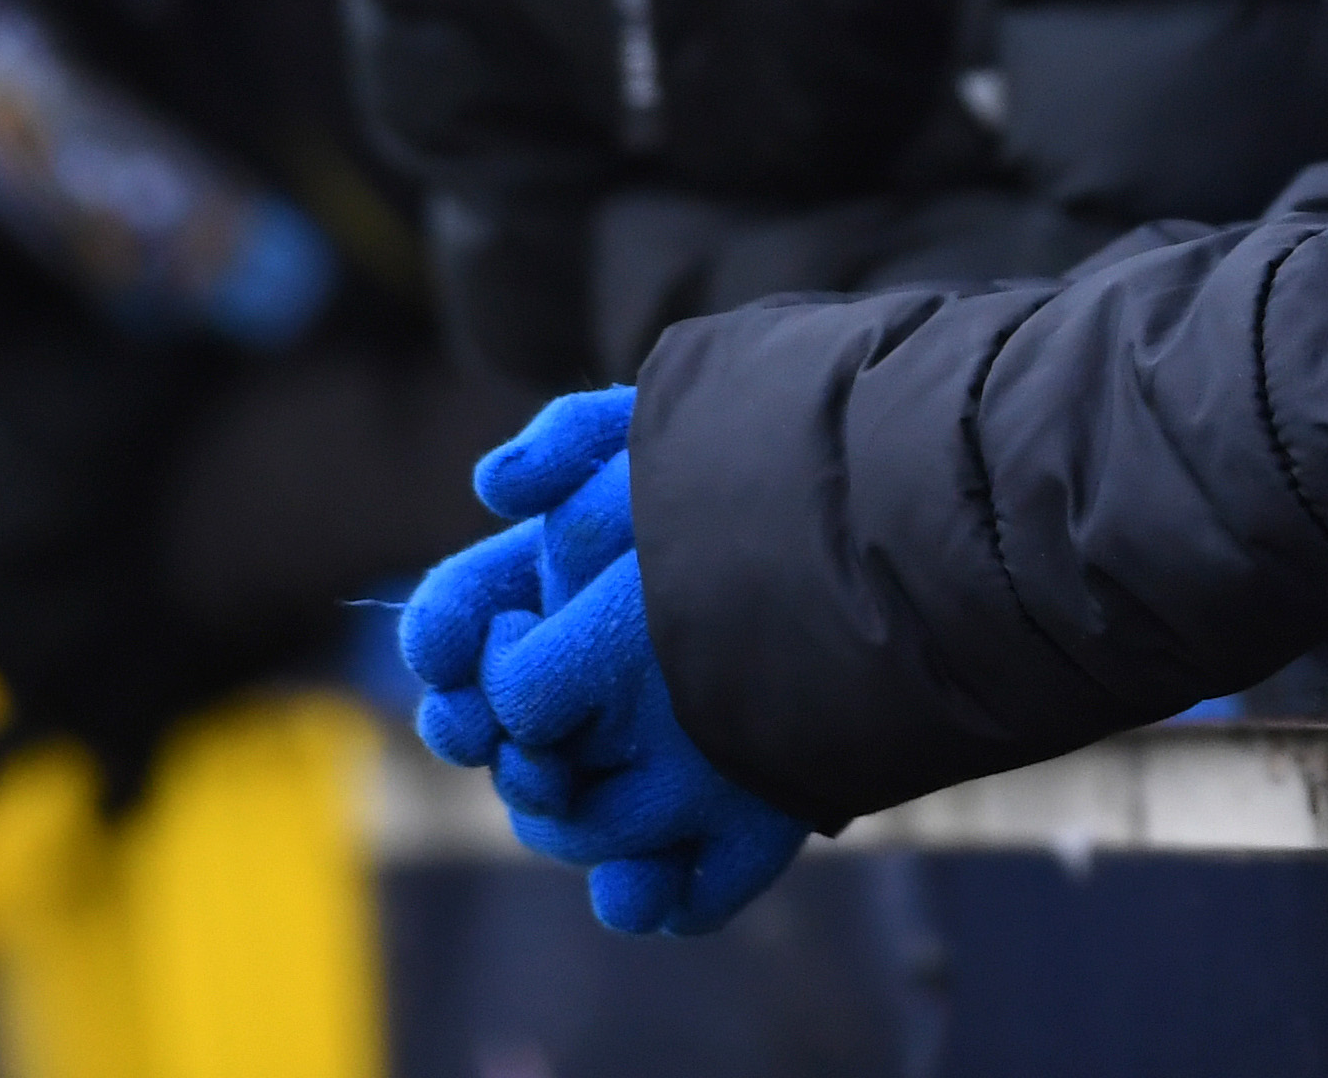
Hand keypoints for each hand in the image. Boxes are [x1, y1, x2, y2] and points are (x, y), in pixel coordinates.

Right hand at [391, 387, 804, 935]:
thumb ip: (571, 439)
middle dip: (482, 734)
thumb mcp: (660, 432)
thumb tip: (492, 487)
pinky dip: (649, 894)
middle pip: (504, 738)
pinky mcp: (725, 832)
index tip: (452, 650)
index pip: (464, 626)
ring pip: (575, 816)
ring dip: (559, 814)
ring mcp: (655, 768)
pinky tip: (647, 884)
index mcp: (553, 608)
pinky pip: (673, 889)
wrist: (881, 537)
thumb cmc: (754, 474)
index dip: (446, 640)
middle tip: (493, 728)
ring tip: (564, 788)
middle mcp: (591, 697)